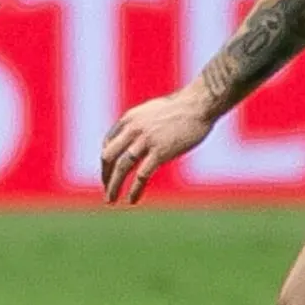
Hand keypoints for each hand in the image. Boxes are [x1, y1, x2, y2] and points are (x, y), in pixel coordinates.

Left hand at [100, 91, 214, 204]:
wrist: (199, 104)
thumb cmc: (181, 107)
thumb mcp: (153, 111)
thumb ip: (142, 124)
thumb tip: (140, 136)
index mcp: (130, 118)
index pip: (108, 142)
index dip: (106, 159)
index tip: (109, 170)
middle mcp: (133, 129)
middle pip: (108, 155)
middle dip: (105, 174)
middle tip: (107, 188)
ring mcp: (146, 140)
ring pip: (122, 167)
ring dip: (113, 185)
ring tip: (110, 200)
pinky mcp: (160, 152)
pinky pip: (142, 175)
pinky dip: (134, 189)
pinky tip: (132, 200)